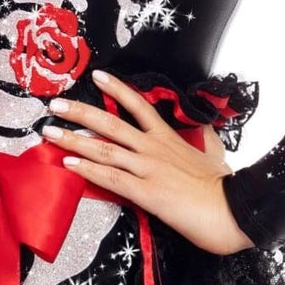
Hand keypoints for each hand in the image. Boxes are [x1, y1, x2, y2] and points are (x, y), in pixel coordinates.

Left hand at [42, 73, 252, 255]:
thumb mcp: (216, 154)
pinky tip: (68, 165)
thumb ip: (205, 140)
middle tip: (55, 105)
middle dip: (78, 112)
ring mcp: (148, 169)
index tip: (96, 76)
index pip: (138, 105)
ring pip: (102, 149)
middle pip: (109, 124)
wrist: (234, 208)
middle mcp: (153, 149)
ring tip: (50, 132)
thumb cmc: (225, 187)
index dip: (115, 89)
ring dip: (72, 140)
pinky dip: (86, 170)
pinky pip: (109, 178)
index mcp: (168, 139)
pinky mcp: (146, 192)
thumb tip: (205, 131)